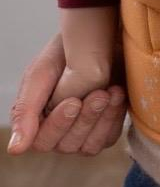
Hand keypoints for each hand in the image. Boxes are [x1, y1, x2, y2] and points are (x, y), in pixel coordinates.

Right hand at [7, 32, 127, 155]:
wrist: (100, 37)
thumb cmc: (66, 53)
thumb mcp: (42, 74)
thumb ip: (26, 109)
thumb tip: (15, 149)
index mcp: (36, 119)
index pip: (42, 140)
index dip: (58, 124)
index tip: (73, 102)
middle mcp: (59, 131)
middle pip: (67, 145)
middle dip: (85, 118)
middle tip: (99, 94)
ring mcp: (83, 133)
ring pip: (89, 145)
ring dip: (102, 118)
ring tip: (111, 92)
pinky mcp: (105, 129)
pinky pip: (109, 137)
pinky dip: (114, 118)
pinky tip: (118, 95)